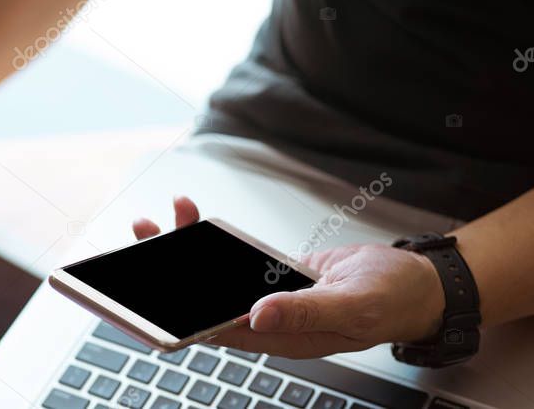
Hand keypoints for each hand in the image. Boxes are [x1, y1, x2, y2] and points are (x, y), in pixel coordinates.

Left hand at [133, 197, 445, 357]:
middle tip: (143, 237)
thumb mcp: (351, 305)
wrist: (414, 282)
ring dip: (183, 249)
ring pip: (213, 276)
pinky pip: (232, 256)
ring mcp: (269, 295)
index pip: (217, 329)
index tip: (146, 294)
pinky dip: (211, 238)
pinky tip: (192, 217)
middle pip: (203, 300)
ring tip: (159, 220)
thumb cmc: (392, 300)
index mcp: (282, 338)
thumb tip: (258, 316)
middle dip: (167, 271)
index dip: (179, 315)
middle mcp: (268, 320)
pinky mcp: (273, 274)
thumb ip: (305, 312)